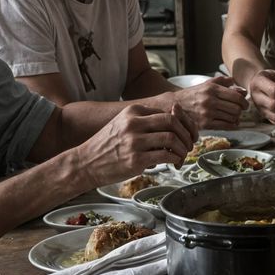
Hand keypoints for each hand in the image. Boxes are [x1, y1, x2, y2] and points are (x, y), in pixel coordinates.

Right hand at [71, 103, 195, 188]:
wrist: (85, 163)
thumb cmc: (106, 145)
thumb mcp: (123, 124)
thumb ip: (145, 121)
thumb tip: (174, 124)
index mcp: (133, 111)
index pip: (167, 111)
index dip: (183, 122)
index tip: (188, 132)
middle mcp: (134, 124)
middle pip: (173, 121)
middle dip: (187, 133)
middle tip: (190, 143)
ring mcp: (135, 142)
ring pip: (172, 138)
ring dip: (183, 148)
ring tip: (182, 154)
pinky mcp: (136, 160)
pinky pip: (166, 156)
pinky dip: (176, 159)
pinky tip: (174, 162)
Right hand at [167, 76, 247, 128]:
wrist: (174, 104)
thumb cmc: (193, 94)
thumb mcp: (207, 84)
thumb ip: (224, 82)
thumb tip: (241, 89)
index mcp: (212, 89)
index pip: (236, 96)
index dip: (244, 101)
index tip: (245, 104)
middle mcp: (210, 101)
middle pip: (236, 108)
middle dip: (241, 110)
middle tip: (241, 110)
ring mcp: (207, 113)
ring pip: (232, 117)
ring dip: (237, 118)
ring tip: (234, 116)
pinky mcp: (205, 124)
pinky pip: (225, 126)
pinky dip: (232, 125)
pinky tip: (231, 123)